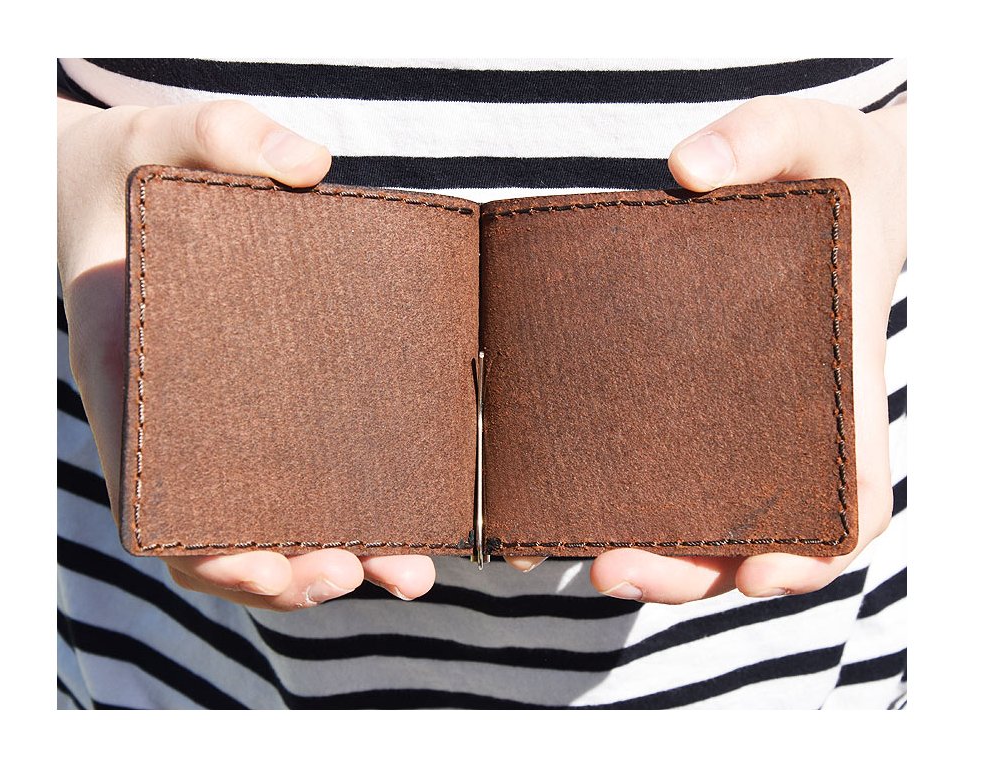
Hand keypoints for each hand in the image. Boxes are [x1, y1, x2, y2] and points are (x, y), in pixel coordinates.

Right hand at [58, 98, 436, 609]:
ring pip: (266, 524)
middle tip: (376, 570)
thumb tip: (309, 163)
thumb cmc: (133, 170)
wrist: (119, 188)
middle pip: (220, 538)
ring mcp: (220, 426)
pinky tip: (410, 515)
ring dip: (336, 559)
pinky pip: (298, 477)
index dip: (208, 549)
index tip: (267, 560)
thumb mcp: (167, 134)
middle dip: (293, 574)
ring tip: (411, 569)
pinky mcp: (265, 410)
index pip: (155, 500)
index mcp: (134, 381)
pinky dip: (348, 511)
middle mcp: (176, 425)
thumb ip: (223, 134)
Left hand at [585, 95, 906, 602]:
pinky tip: (553, 500)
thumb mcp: (810, 135)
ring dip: (645, 557)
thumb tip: (690, 169)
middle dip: (690, 570)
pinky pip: (659, 469)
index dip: (815, 551)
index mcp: (837, 388)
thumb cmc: (826, 172)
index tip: (763, 571)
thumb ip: (761, 138)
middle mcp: (786, 424)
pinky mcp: (683, 402)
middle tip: (616, 566)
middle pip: (757, 537)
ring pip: (700, 523)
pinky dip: (615, 502)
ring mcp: (734, 423)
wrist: (812, 182)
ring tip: (573, 553)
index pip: (854, 498)